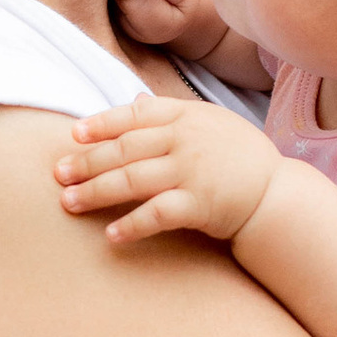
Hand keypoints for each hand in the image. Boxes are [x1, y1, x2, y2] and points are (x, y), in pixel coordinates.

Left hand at [57, 95, 284, 246]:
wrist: (277, 194)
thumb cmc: (241, 158)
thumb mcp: (211, 122)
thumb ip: (172, 113)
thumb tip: (135, 100)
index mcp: (186, 116)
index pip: (135, 115)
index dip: (102, 123)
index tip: (74, 134)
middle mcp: (185, 140)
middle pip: (125, 148)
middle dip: (88, 161)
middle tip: (59, 173)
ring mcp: (191, 172)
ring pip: (132, 179)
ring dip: (97, 191)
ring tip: (69, 202)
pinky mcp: (199, 204)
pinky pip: (157, 214)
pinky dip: (132, 225)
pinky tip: (111, 235)